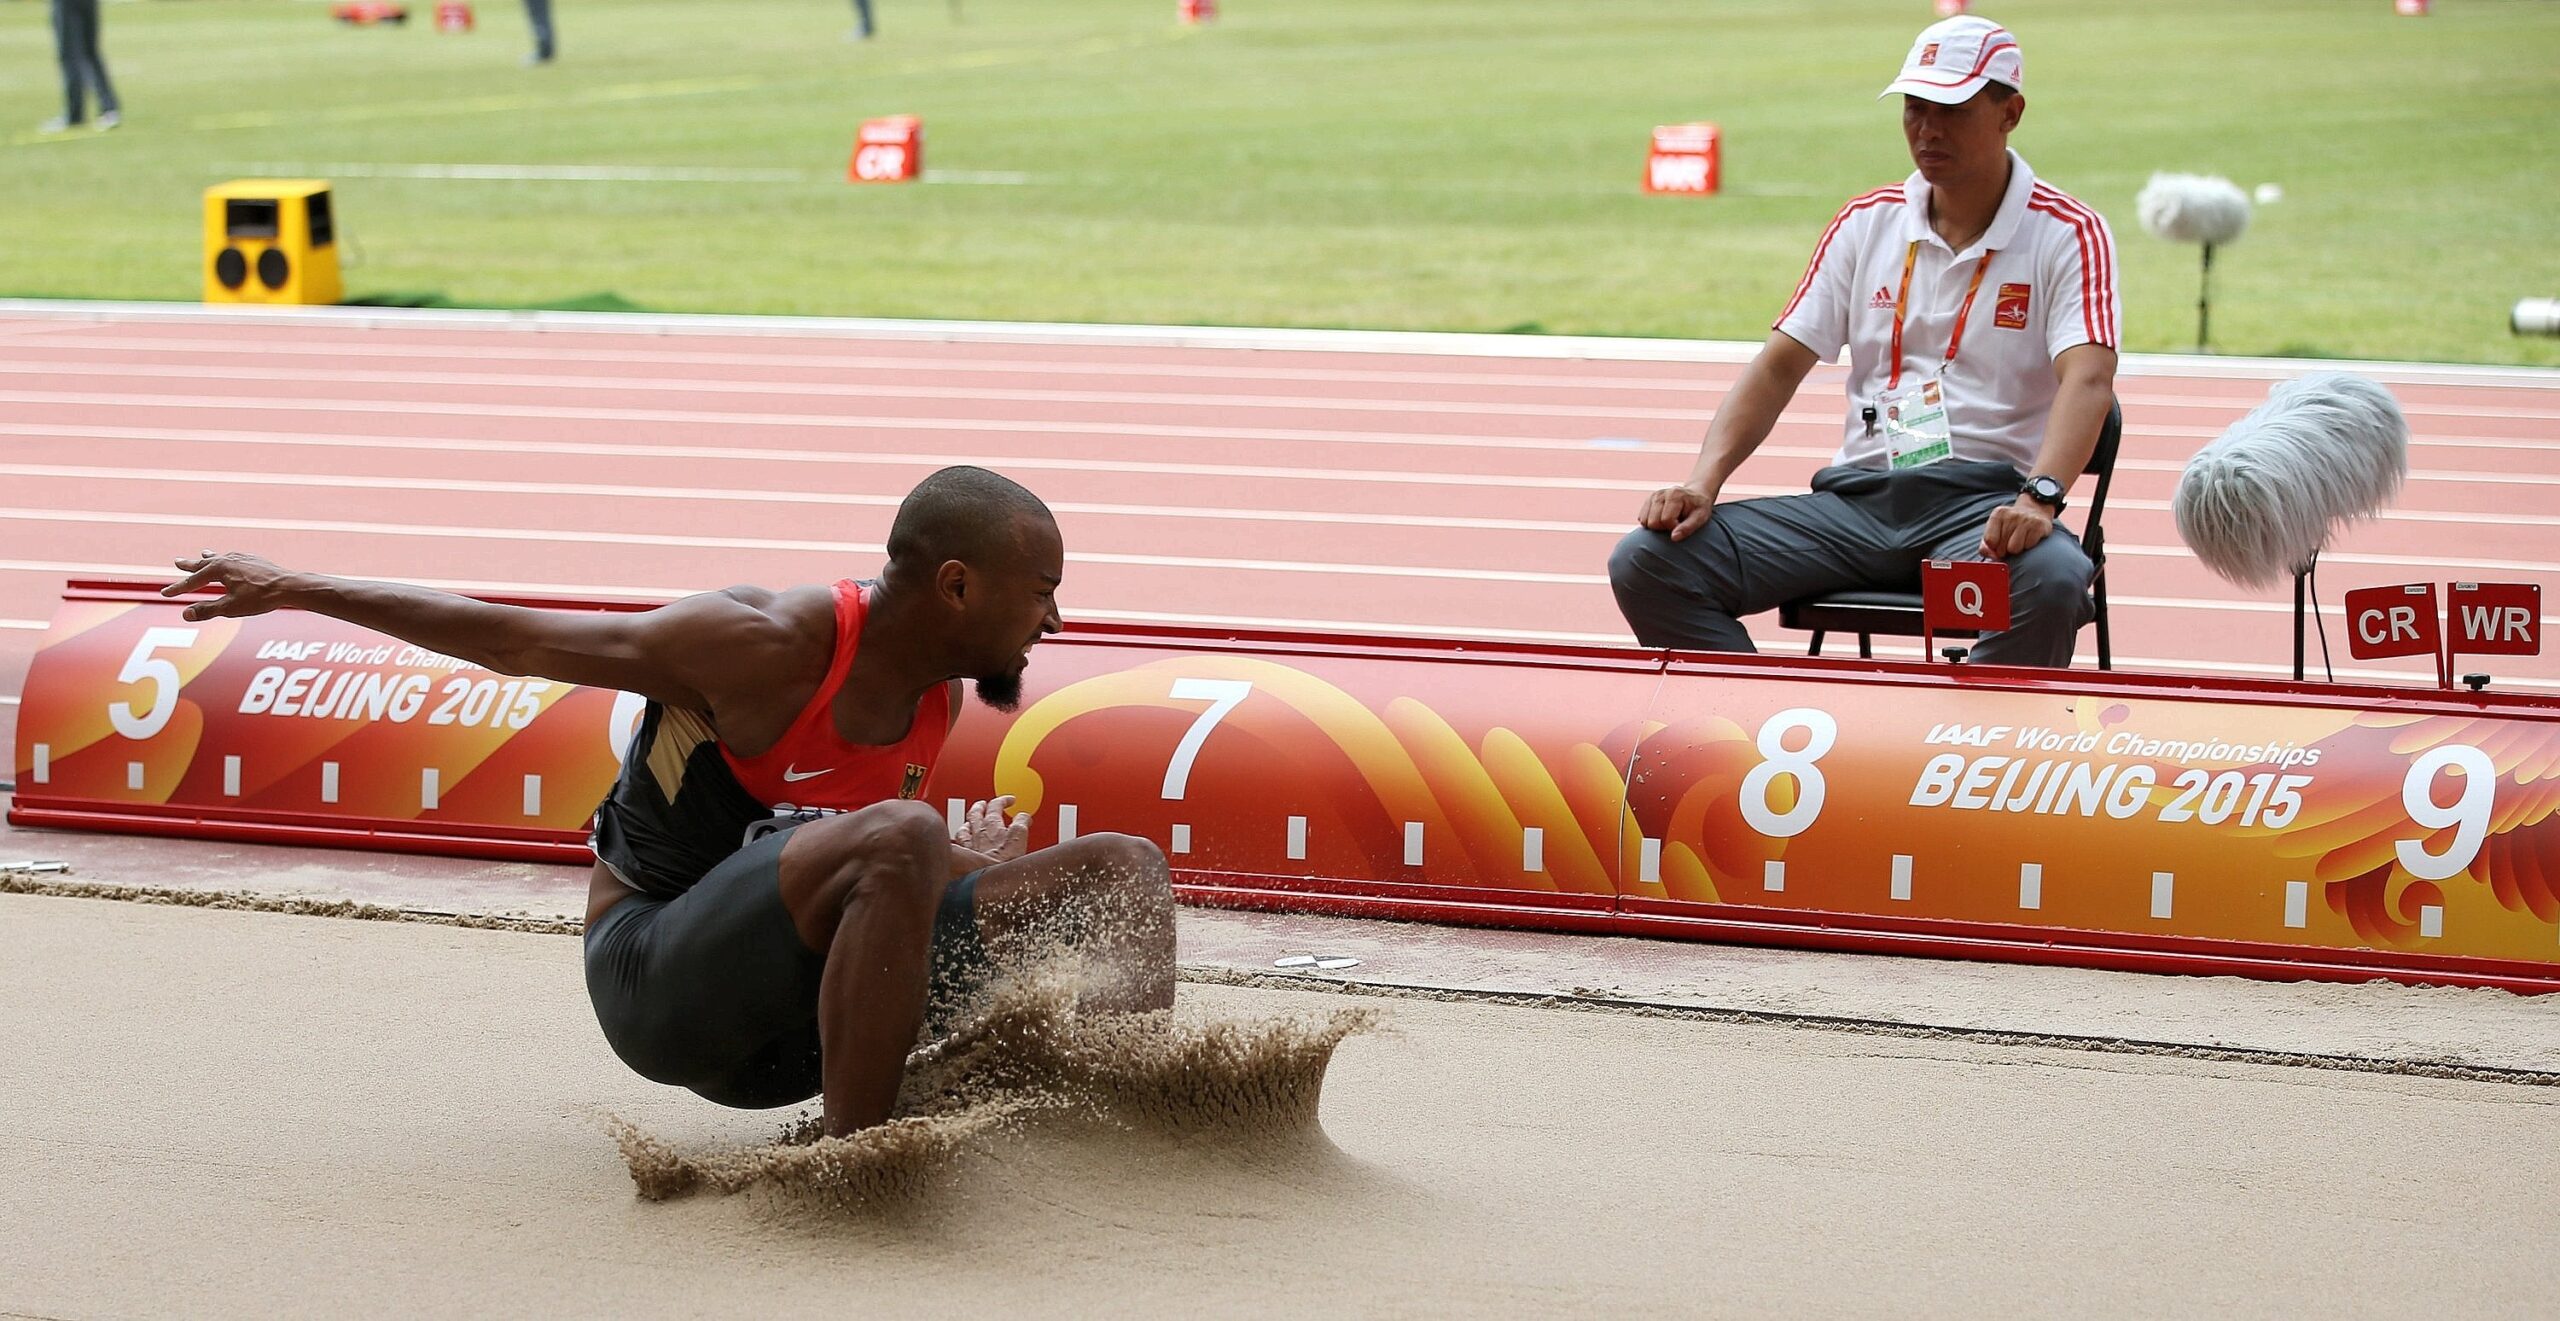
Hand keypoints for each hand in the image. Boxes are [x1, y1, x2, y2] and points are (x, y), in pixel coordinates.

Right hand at [162, 551, 298, 621]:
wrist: (290, 586)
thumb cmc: (261, 598)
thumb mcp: (231, 608)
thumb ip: (207, 610)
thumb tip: (185, 614)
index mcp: (218, 569)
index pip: (192, 581)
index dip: (178, 588)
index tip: (165, 594)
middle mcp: (228, 559)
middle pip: (204, 563)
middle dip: (190, 565)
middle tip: (177, 562)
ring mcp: (242, 558)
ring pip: (220, 557)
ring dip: (209, 558)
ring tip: (203, 555)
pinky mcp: (255, 560)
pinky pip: (235, 558)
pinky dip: (227, 559)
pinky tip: (233, 561)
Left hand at [952, 794, 1029, 861]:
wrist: (987, 880)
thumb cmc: (1002, 861)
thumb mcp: (1019, 837)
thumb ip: (1022, 822)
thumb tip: (1024, 817)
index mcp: (992, 823)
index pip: (996, 804)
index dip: (1004, 800)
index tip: (1010, 801)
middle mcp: (978, 831)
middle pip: (976, 811)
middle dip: (982, 806)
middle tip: (986, 804)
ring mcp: (969, 843)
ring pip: (965, 825)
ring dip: (970, 821)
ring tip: (972, 820)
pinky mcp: (964, 856)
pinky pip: (959, 841)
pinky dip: (961, 837)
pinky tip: (962, 840)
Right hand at [1639, 484, 1716, 541]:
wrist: (1696, 494)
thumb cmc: (1699, 507)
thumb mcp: (1700, 517)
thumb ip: (1688, 527)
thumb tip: (1673, 538)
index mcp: (1675, 495)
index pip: (1666, 520)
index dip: (1673, 527)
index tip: (1681, 524)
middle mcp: (1661, 493)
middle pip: (1653, 522)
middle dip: (1663, 528)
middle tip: (1675, 524)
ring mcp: (1653, 496)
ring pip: (1644, 521)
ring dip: (1656, 526)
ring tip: (1669, 521)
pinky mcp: (1648, 500)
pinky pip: (1641, 518)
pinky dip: (1650, 523)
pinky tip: (1662, 519)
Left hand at [1979, 499, 2055, 558]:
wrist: (2034, 510)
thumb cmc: (2011, 525)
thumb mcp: (1995, 530)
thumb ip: (1986, 545)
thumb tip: (1991, 555)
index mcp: (1998, 514)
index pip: (1989, 541)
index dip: (1993, 549)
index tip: (1998, 545)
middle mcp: (2011, 514)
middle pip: (2002, 547)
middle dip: (2005, 550)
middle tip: (2011, 541)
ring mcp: (2026, 519)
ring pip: (2015, 549)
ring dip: (2017, 549)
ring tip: (2020, 540)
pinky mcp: (2039, 525)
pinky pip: (2028, 546)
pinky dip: (2028, 545)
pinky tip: (2029, 537)